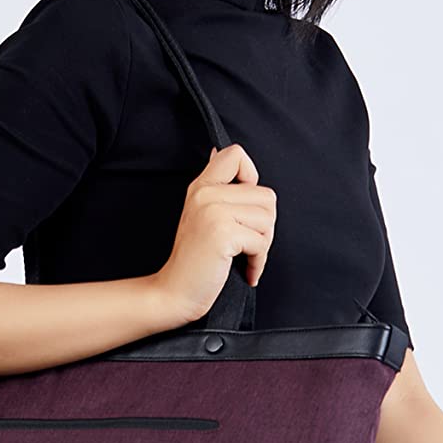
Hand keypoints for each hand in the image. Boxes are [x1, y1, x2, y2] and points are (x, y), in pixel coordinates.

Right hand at [157, 143, 276, 318]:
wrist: (175, 292)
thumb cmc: (194, 260)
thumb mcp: (200, 213)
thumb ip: (216, 185)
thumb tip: (218, 151)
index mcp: (202, 186)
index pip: (235, 154)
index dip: (252, 177)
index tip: (244, 206)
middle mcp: (206, 193)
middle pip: (266, 195)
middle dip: (264, 225)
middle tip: (247, 244)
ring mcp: (214, 211)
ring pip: (268, 219)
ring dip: (263, 245)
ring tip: (244, 256)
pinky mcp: (222, 232)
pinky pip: (261, 242)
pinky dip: (258, 262)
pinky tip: (245, 270)